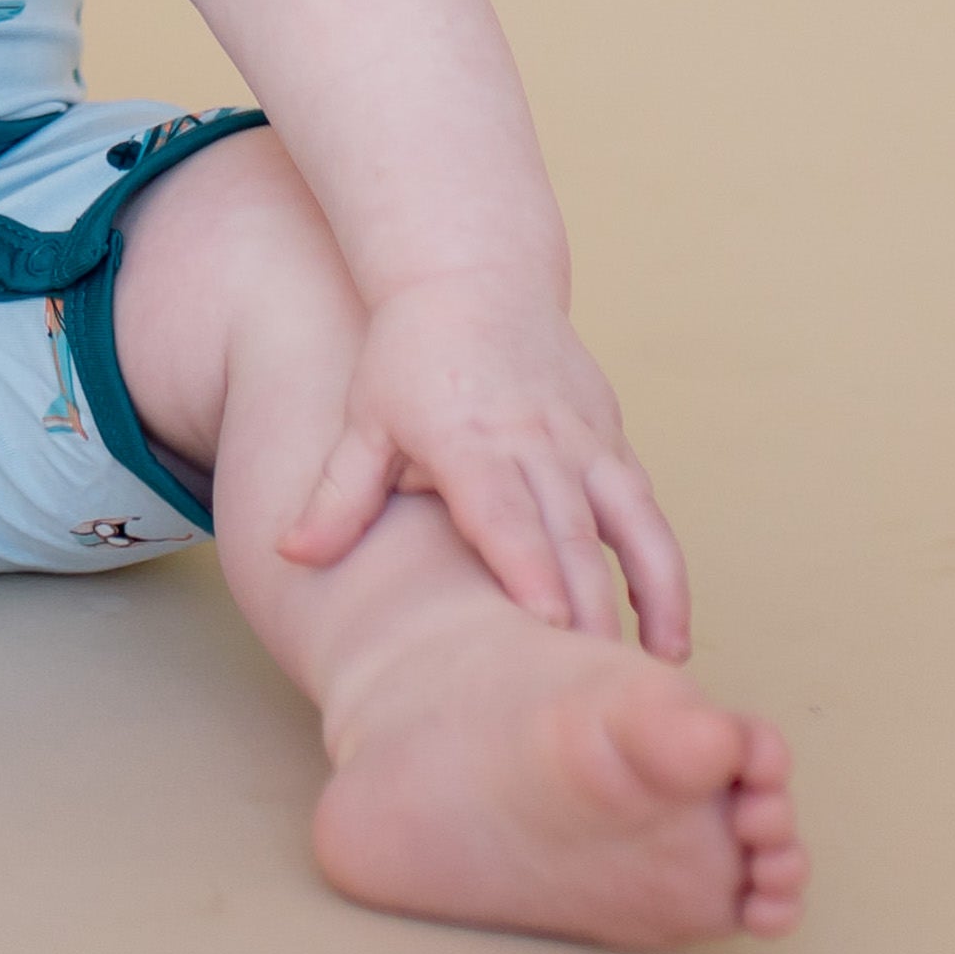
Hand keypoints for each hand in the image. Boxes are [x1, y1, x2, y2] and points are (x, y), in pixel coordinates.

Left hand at [278, 271, 691, 656]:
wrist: (471, 271)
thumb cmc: (410, 351)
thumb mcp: (365, 417)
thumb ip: (337, 494)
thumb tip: (289, 554)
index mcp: (468, 439)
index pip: (503, 513)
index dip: (525, 568)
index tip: (545, 627)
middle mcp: (535, 439)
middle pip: (570, 533)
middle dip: (588, 608)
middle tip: (595, 682)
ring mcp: (582, 437)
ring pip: (632, 522)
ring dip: (653, 593)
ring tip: (658, 668)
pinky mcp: (611, 435)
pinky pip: (646, 507)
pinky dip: (661, 563)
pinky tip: (665, 622)